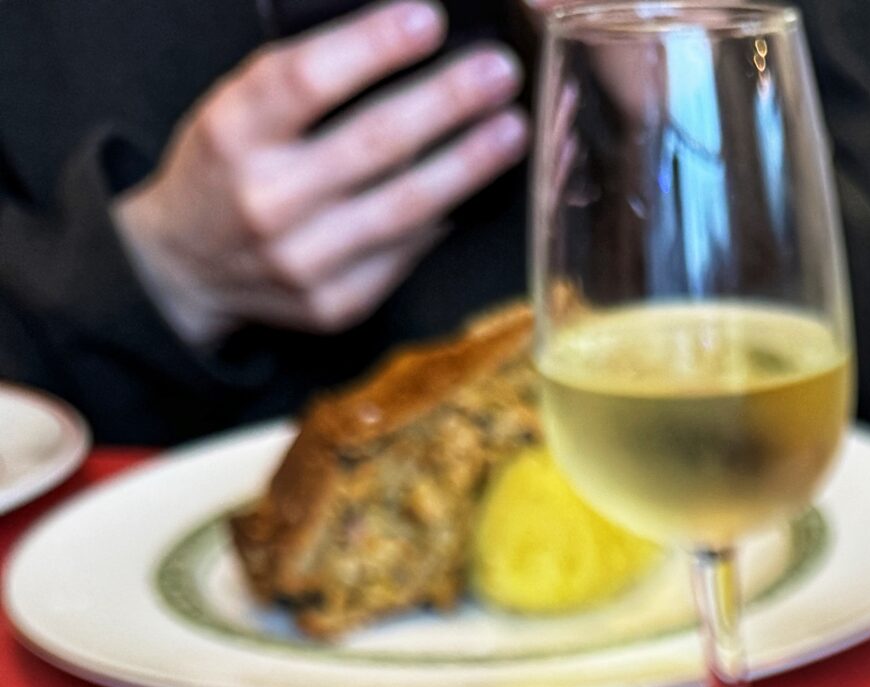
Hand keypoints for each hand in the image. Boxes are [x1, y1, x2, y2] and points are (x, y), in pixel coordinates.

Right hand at [112, 0, 527, 348]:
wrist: (186, 266)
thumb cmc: (226, 166)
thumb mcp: (238, 109)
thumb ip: (304, 83)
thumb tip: (405, 45)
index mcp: (232, 134)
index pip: (307, 80)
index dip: (373, 46)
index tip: (429, 18)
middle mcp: (266, 200)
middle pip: (374, 143)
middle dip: (448, 102)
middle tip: (501, 71)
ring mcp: (303, 261)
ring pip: (405, 207)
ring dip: (469, 164)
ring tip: (512, 129)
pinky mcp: (334, 304)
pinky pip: (405, 252)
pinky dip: (445, 216)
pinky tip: (476, 186)